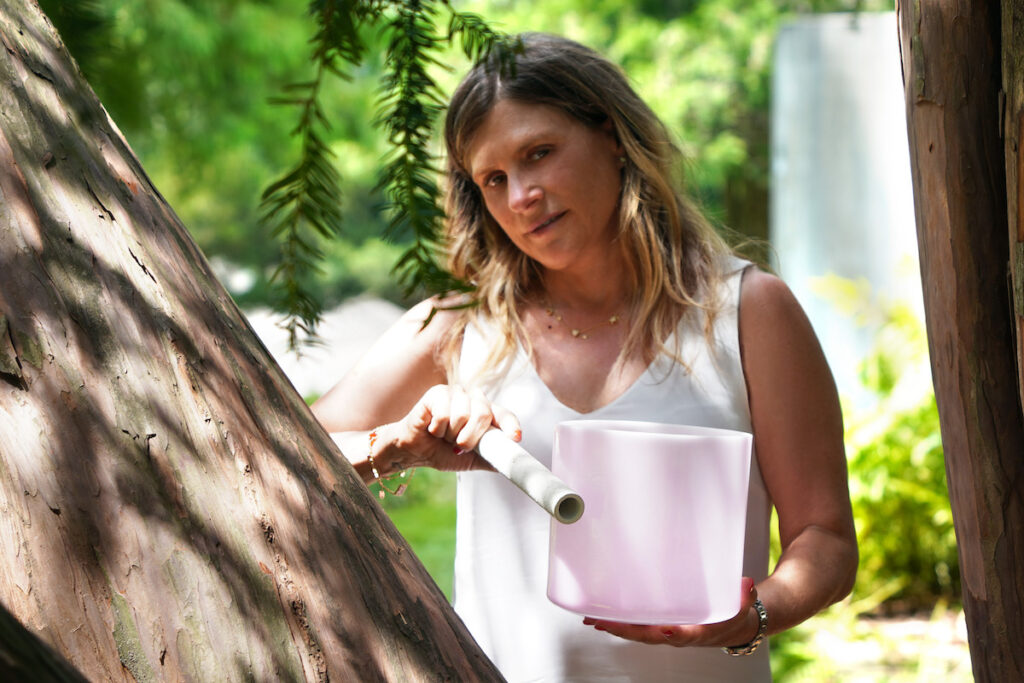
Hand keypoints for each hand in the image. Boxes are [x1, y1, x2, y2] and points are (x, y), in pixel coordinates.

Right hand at [383, 384, 520, 471]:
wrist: (414, 452)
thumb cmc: (442, 452)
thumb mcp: (471, 460)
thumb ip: (491, 459)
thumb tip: (513, 465)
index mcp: (486, 414)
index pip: (504, 415)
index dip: (511, 426)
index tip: (515, 438)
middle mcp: (473, 399)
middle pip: (484, 413)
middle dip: (471, 438)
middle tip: (459, 446)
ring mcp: (456, 393)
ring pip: (463, 414)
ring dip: (450, 434)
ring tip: (442, 435)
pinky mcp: (437, 393)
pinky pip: (444, 413)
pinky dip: (437, 429)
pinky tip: (432, 428)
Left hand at [582, 577, 759, 647]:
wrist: (735, 626)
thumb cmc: (735, 614)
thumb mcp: (744, 605)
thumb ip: (744, 596)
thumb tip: (745, 584)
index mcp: (701, 632)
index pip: (686, 634)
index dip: (674, 633)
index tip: (664, 629)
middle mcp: (680, 635)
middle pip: (650, 636)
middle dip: (626, 630)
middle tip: (602, 622)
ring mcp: (669, 632)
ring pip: (639, 633)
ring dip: (617, 627)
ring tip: (593, 619)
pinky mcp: (662, 625)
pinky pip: (639, 627)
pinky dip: (621, 623)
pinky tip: (604, 616)